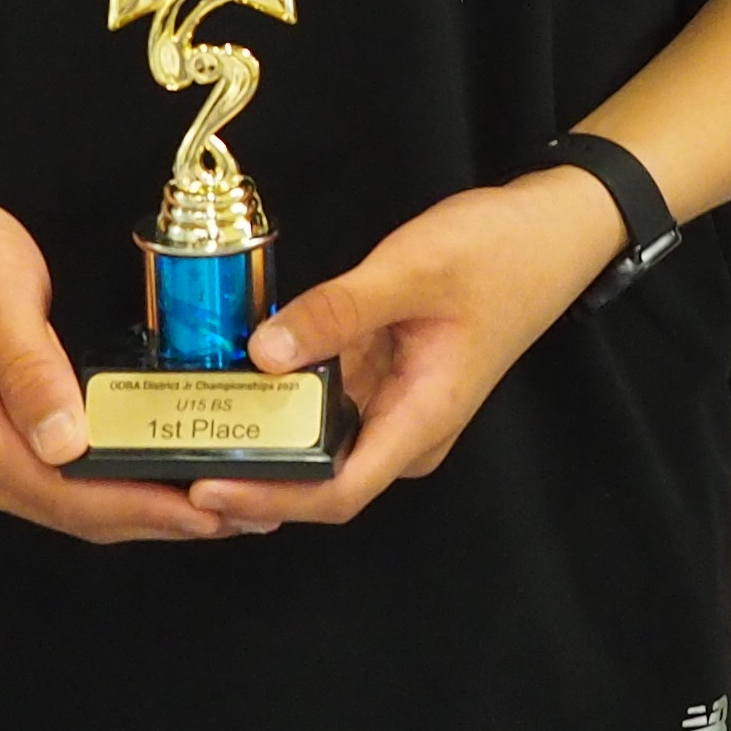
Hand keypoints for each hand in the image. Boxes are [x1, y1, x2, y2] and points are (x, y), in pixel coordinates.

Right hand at [0, 186, 235, 543]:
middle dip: (155, 519)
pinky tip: (166, 484)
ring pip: (70, 508)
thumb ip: (30, 367)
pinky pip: (64, 487)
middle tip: (242, 515)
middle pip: (71, 512)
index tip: (206, 508)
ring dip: (143, 513)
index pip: (60, 490)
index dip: (137, 505)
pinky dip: (118, 491)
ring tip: (222, 510)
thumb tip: (67, 443)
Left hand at [202, 170, 626, 527]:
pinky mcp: (386, 380)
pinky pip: (326, 408)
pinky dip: (281, 408)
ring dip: (261, 451)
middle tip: (177, 468)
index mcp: (423, 419)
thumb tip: (263, 353)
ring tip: (190, 439)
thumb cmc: (498, 253)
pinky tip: (235, 391)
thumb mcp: (412, 270)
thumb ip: (336, 312)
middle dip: (252, 485)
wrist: (553, 231)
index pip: (340, 492)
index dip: (271, 499)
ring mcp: (397, 407)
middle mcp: (408, 429)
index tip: (209, 488)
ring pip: (320, 448)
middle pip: (322, 483)